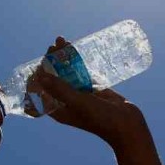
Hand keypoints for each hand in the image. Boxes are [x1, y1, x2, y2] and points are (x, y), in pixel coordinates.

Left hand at [30, 37, 147, 146]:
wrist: (127, 124)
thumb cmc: (101, 119)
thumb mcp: (78, 103)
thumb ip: (60, 90)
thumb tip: (40, 76)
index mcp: (57, 109)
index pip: (40, 91)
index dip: (37, 76)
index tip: (40, 62)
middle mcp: (65, 101)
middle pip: (52, 78)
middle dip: (51, 62)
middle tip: (53, 46)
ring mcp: (78, 94)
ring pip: (66, 72)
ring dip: (63, 58)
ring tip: (62, 41)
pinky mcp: (91, 88)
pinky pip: (80, 72)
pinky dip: (76, 61)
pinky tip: (74, 49)